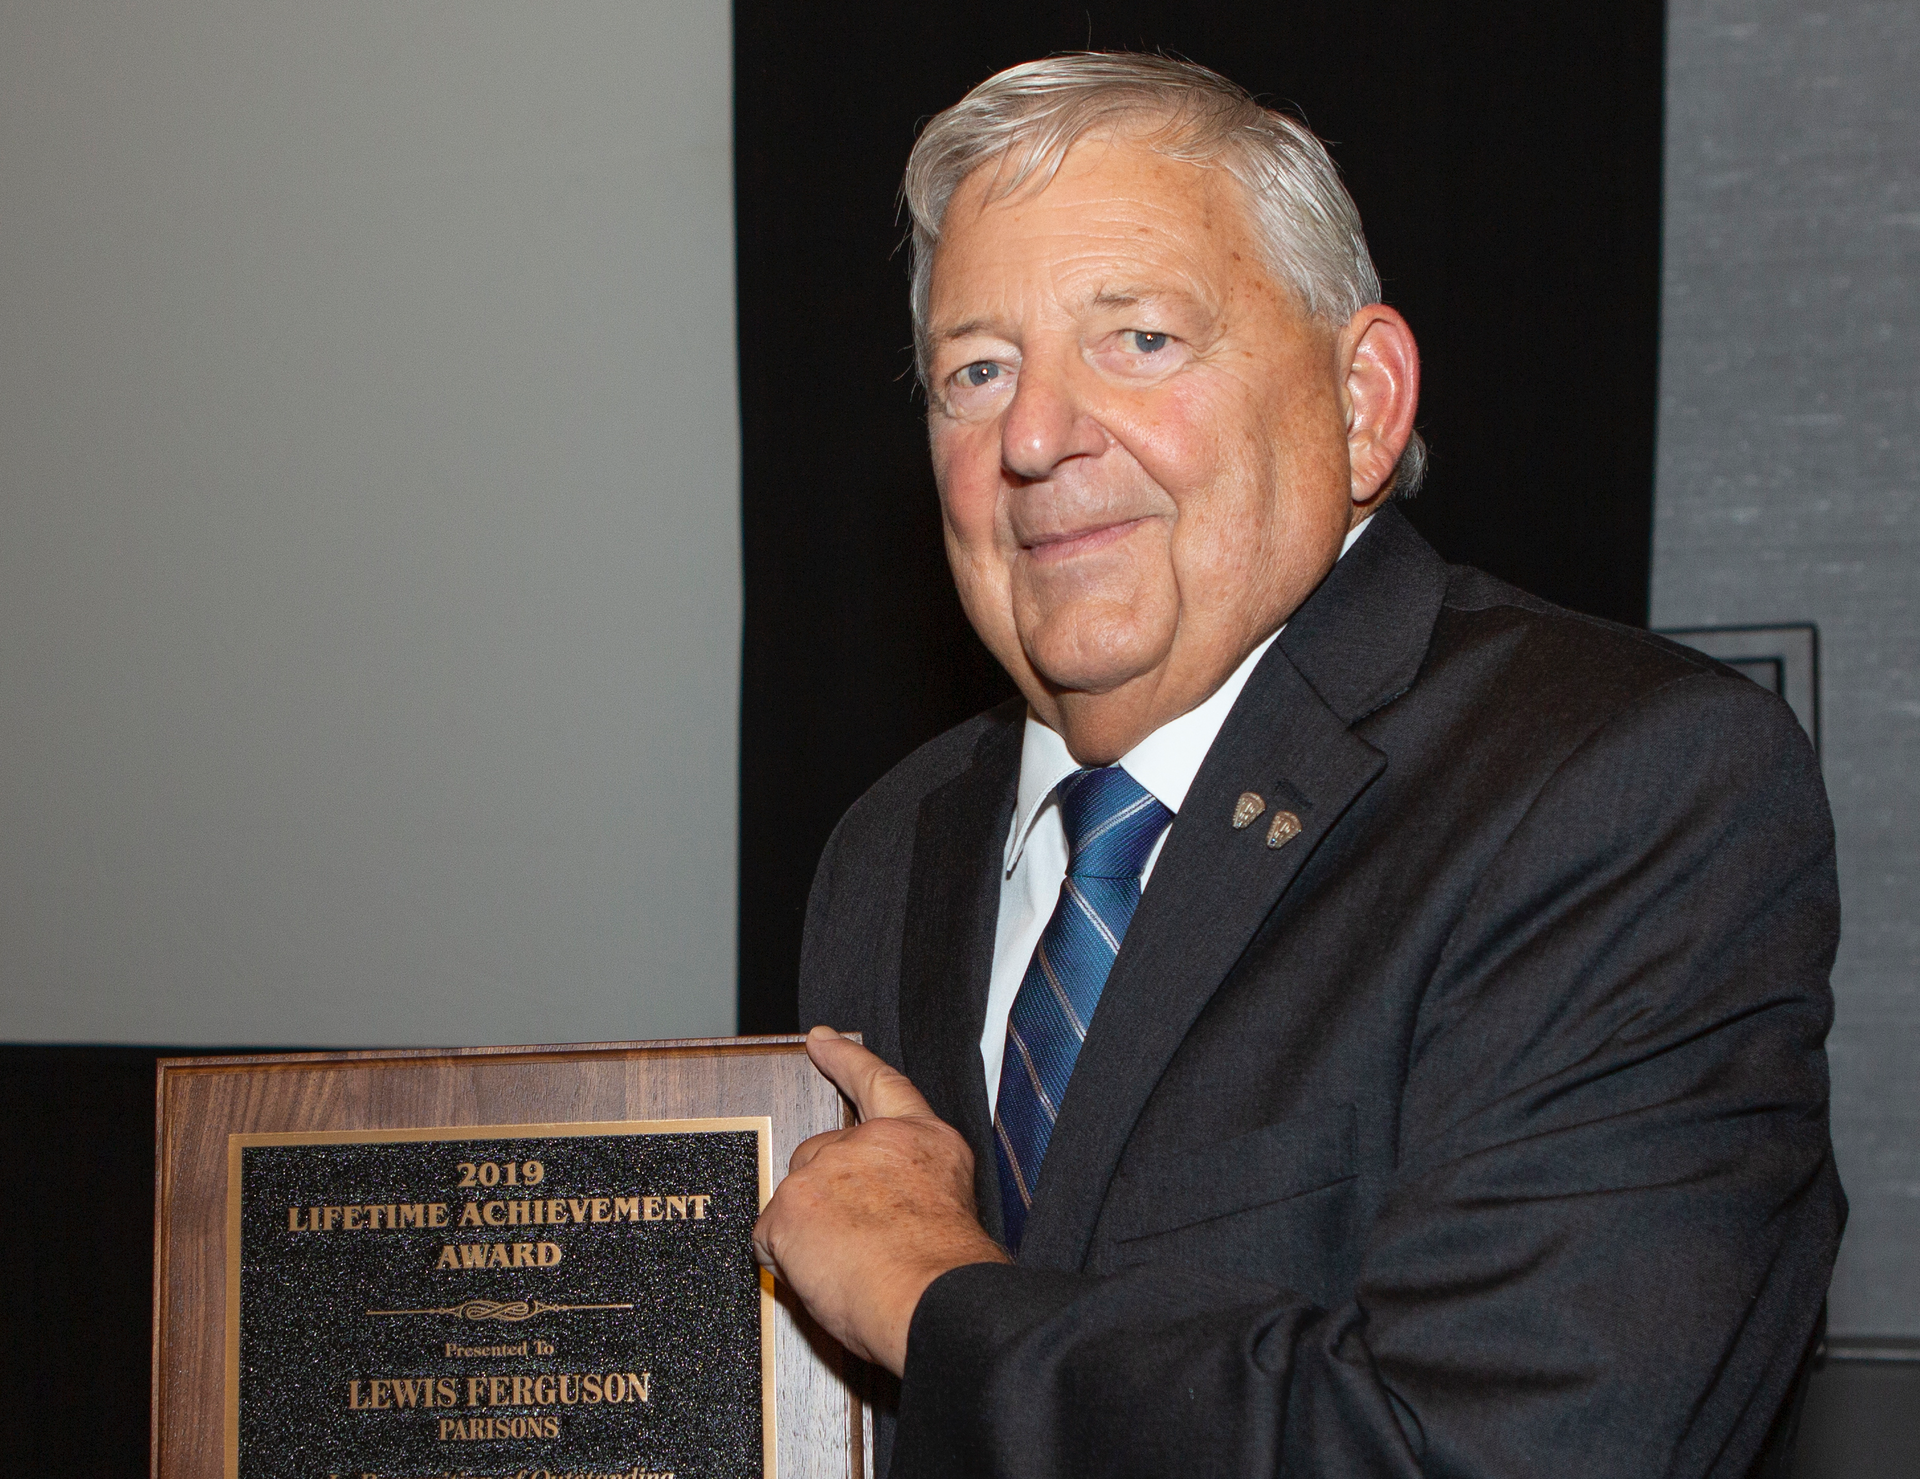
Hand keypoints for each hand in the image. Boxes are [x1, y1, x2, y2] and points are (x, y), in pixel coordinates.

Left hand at [752, 1026, 1010, 1374]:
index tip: (819, 1039)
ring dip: (812, 1233)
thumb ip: (912, 1184)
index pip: (879, 1084)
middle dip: (825, 1195)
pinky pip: (771, 1237)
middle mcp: (871, 1143)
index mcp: (921, 1139)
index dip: (845, 1059)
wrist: (934, 1297)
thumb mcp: (950, 1202)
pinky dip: (787, 1260)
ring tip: (852, 1267)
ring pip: (797, 1200)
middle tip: (855, 1241)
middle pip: (821, 1154)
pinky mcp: (790, 1206)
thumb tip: (889, 1207)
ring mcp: (825, 1169)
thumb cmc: (949, 1271)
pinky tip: (824, 1276)